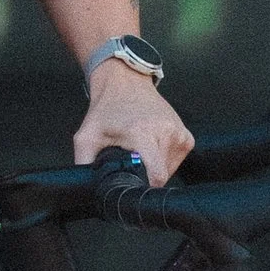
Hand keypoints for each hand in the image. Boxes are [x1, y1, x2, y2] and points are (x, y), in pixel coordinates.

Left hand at [74, 65, 195, 186]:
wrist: (125, 83)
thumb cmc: (107, 109)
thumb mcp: (86, 136)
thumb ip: (83, 163)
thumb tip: (85, 187)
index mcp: (143, 134)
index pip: (157, 175)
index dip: (144, 186)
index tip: (133, 183)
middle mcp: (166, 132)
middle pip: (161, 175)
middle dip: (145, 175)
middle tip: (131, 159)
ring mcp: (179, 133)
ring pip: (169, 169)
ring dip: (155, 167)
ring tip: (140, 149)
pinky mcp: (186, 135)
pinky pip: (177, 160)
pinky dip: (164, 160)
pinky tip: (152, 147)